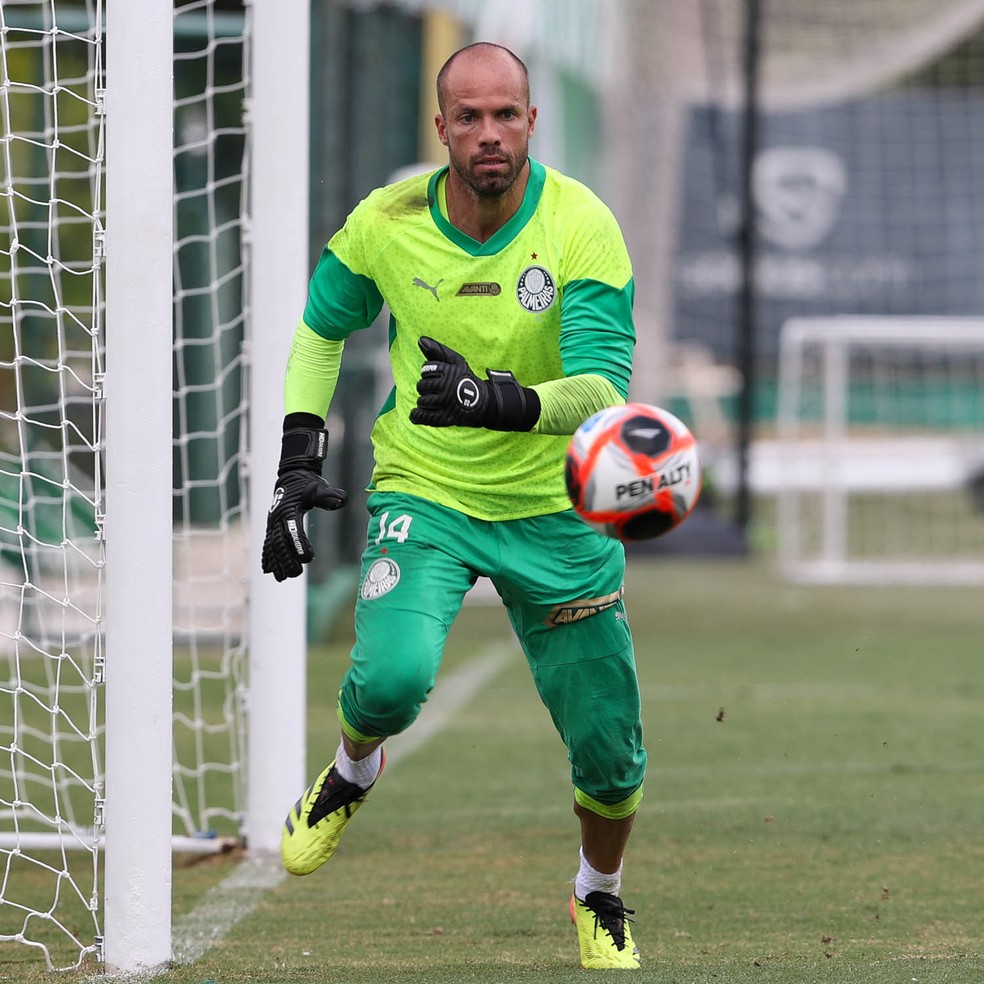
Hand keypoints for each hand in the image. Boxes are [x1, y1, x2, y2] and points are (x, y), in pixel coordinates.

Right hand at [261, 427, 346, 580]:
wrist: (291, 475)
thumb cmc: (307, 483)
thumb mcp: (319, 487)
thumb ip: (329, 495)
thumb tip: (342, 500)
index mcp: (288, 509)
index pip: (293, 530)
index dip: (300, 545)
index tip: (307, 558)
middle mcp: (277, 518)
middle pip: (280, 543)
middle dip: (287, 559)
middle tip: (296, 574)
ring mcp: (272, 523)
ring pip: (272, 546)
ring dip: (277, 563)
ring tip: (282, 578)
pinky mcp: (271, 526)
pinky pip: (267, 543)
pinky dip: (267, 557)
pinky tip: (268, 570)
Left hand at [409, 336, 539, 430]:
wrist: (481, 402)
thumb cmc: (465, 379)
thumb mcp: (455, 362)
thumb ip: (437, 350)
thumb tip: (420, 340)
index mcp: (450, 373)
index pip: (426, 370)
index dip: (428, 373)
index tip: (436, 377)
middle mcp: (448, 388)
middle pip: (421, 386)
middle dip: (425, 388)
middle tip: (435, 390)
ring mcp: (446, 404)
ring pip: (422, 401)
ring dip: (424, 402)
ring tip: (433, 401)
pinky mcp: (446, 418)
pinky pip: (424, 417)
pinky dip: (417, 415)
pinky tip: (416, 413)